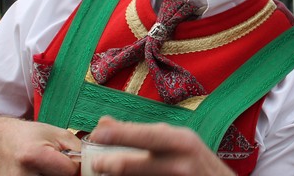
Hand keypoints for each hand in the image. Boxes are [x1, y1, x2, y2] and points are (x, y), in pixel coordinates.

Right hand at [0, 103, 80, 175]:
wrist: (0, 143)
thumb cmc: (30, 136)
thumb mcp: (59, 135)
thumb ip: (80, 151)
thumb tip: (93, 166)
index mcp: (33, 156)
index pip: (70, 171)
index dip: (73, 164)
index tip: (65, 156)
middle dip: (62, 173)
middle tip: (52, 163)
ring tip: (45, 167)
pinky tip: (39, 172)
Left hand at [88, 116, 234, 174]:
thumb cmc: (196, 163)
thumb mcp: (176, 142)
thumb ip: (142, 133)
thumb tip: (104, 122)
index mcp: (181, 141)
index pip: (148, 135)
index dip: (121, 135)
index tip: (98, 133)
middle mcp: (180, 162)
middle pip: (141, 164)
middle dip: (115, 164)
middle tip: (98, 163)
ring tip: (108, 174)